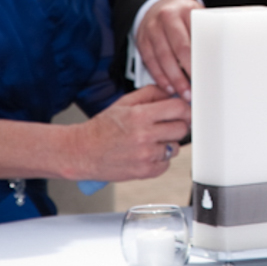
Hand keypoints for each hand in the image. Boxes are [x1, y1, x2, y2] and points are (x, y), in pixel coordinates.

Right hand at [71, 86, 190, 181]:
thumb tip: (172, 94)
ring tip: (152, 141)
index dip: (184, 108)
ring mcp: (146, 156)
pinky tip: (147, 153)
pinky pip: (166, 164)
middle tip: (168, 125)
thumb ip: (150, 94)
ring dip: (168, 143)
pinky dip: (161, 159)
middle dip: (177, 124)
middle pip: (182, 128)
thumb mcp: (124, 103)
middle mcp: (144, 136)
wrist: (82, 152)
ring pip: (175, 147)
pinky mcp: (145, 172)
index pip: (178, 108)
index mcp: (140, 115)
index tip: (183, 110)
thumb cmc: (101, 128)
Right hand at [136, 0, 201, 98]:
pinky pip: (150, 61)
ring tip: (184, 92)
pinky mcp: (142, 40)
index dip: (201, 58)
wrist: (158, 5)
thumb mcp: (197, 16)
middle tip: (196, 88)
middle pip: (179, 48)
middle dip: (188, 71)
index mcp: (186, 11)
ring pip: (163, 57)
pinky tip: (168, 86)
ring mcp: (152, 29)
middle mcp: (167, 18)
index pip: (196, 37)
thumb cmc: (182, 15)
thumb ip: (206, 32)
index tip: (208, 74)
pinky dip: (159, 76)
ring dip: (174, 78)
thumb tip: (220, 57)